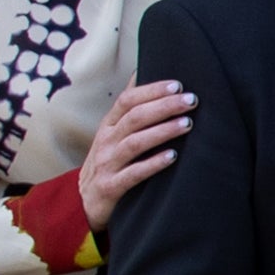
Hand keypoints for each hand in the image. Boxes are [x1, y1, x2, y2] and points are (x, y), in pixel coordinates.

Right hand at [74, 78, 194, 230]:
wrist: (82, 203)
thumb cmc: (108, 162)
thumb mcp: (112, 134)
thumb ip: (127, 108)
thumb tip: (140, 71)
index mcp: (108, 126)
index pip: (127, 100)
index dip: (151, 90)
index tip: (178, 84)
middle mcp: (106, 141)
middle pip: (134, 118)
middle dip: (164, 107)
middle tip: (191, 100)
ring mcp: (107, 164)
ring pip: (134, 143)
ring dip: (162, 132)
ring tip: (187, 124)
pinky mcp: (110, 187)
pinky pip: (133, 174)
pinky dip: (153, 164)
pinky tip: (173, 156)